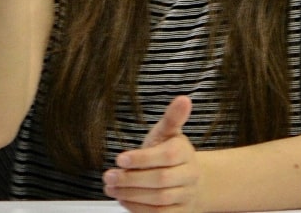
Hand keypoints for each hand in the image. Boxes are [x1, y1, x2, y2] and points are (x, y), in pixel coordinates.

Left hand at [103, 95, 203, 212]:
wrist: (191, 180)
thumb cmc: (172, 152)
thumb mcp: (169, 133)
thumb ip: (172, 117)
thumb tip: (184, 98)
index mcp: (185, 152)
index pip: (166, 156)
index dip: (142, 159)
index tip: (120, 159)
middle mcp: (189, 176)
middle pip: (161, 180)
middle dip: (131, 179)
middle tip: (108, 176)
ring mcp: (186, 196)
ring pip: (159, 200)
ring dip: (131, 195)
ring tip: (111, 187)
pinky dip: (138, 209)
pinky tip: (123, 200)